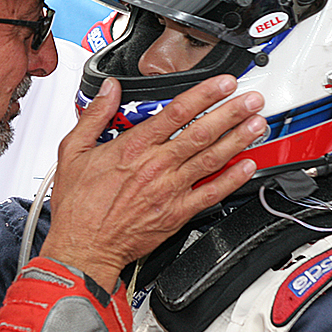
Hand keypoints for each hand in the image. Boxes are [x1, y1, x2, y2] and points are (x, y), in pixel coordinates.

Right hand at [42, 75, 264, 289]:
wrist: (83, 247)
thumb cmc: (79, 205)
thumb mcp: (73, 150)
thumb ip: (95, 115)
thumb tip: (109, 88)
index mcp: (133, 148)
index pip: (176, 112)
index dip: (204, 94)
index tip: (223, 83)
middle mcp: (156, 166)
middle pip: (201, 132)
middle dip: (230, 113)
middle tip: (252, 99)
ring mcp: (169, 191)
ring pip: (211, 159)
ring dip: (238, 140)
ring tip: (257, 125)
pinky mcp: (176, 214)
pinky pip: (210, 193)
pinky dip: (231, 179)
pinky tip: (247, 166)